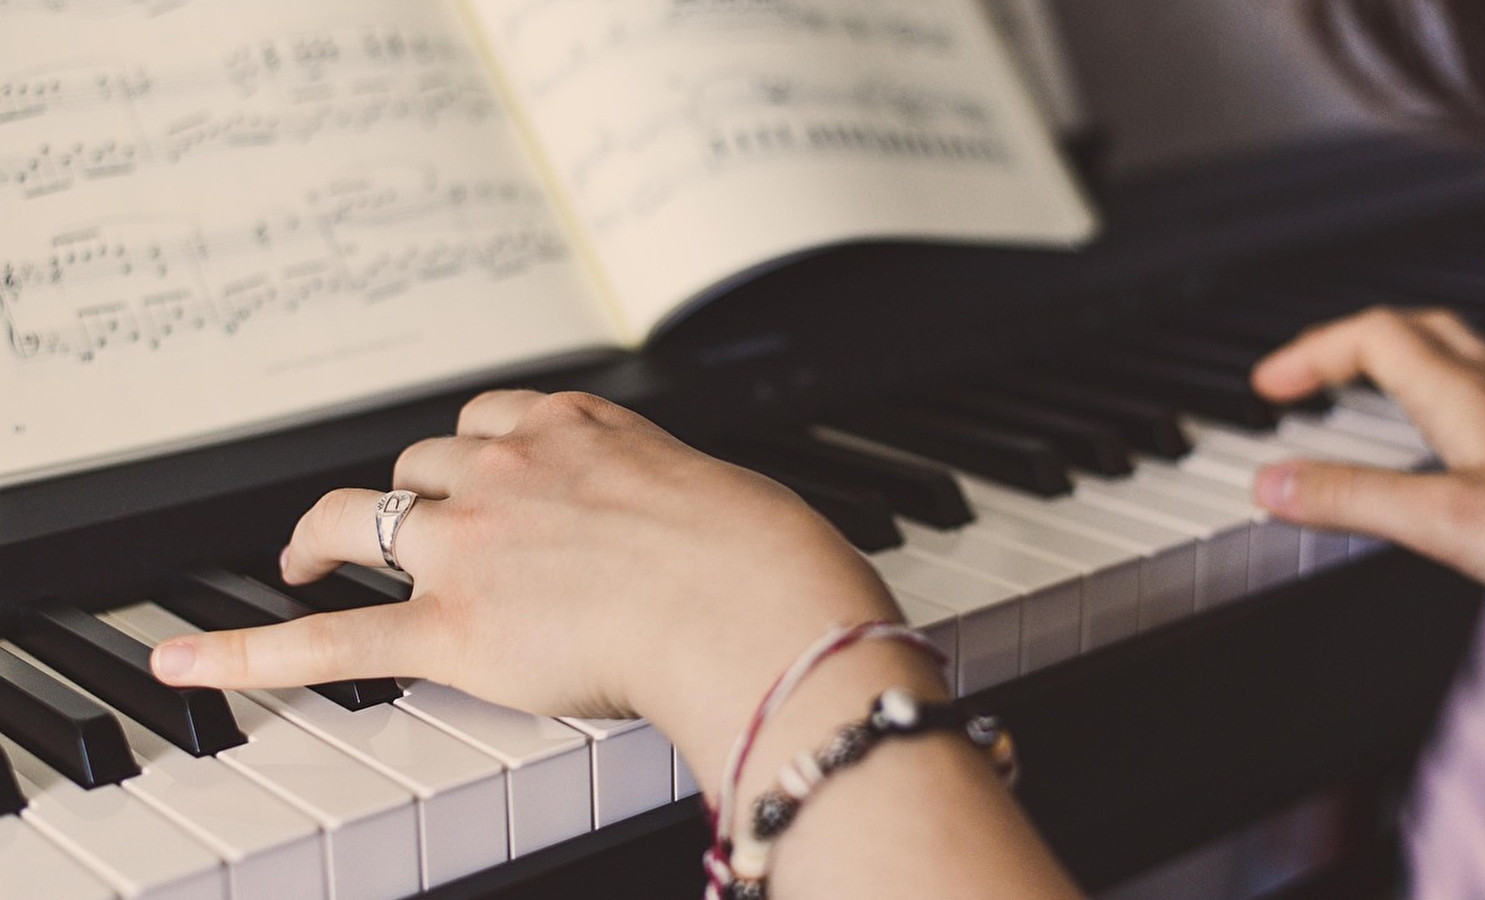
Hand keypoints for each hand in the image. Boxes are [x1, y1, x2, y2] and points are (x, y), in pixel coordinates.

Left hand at [151, 390, 916, 790]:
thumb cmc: (764, 554)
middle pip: (422, 461)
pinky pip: (333, 638)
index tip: (467, 463)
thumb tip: (708, 530)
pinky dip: (250, 652)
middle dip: (403, 489)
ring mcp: (474, 543)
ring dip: (329, 534)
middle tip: (385, 519)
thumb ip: (682, 504)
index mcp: (580, 431)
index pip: (494, 417)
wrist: (754, 602)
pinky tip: (191, 662)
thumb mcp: (726, 493)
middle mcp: (513, 469)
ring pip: (366, 516)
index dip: (470, 445)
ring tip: (304, 557)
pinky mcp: (454, 626)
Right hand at [1250, 306, 1484, 586]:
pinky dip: (1457, 387)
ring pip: (1465, 350)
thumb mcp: (1444, 522)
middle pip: (1417, 329)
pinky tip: (1466, 424)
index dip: (1313, 351)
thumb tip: (1274, 485)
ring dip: (1409, 354)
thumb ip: (1353, 498)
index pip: (1372, 336)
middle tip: (1312, 372)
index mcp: (1465, 393)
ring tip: (1378, 381)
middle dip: (1352, 342)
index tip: (1270, 383)